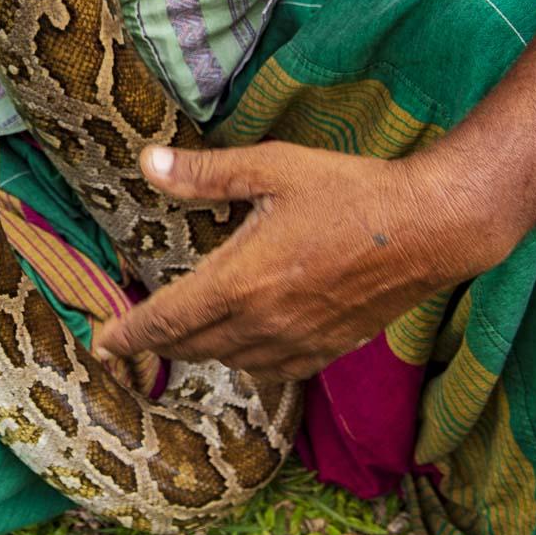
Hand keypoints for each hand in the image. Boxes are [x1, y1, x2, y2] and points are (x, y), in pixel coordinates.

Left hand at [92, 142, 526, 381]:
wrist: (432, 227)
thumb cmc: (351, 190)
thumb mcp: (272, 167)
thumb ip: (205, 173)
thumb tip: (147, 163)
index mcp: (241, 280)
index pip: (167, 320)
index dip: (129, 335)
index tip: (103, 345)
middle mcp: (264, 321)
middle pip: (192, 347)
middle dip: (158, 344)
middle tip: (135, 336)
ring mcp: (298, 340)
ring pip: (230, 362)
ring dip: (200, 352)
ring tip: (183, 336)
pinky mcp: (330, 349)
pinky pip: (273, 371)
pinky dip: (247, 362)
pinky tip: (244, 346)